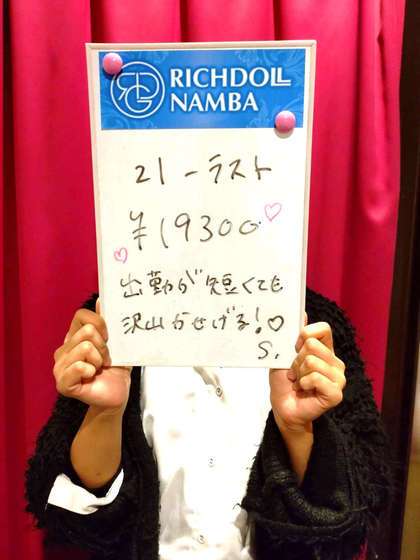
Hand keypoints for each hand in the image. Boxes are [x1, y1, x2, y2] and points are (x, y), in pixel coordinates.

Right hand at [53, 299, 131, 411]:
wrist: (117, 394)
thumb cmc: (116, 368)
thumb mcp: (116, 342)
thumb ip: (107, 321)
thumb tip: (101, 299)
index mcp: (73, 337)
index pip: (80, 315)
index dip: (99, 323)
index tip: (108, 337)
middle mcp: (63, 350)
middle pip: (86, 331)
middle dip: (103, 346)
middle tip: (105, 360)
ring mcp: (59, 366)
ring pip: (85, 348)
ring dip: (99, 360)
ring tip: (98, 369)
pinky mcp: (62, 383)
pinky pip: (79, 367)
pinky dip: (91, 371)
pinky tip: (91, 378)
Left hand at [269, 317, 345, 431]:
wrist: (282, 406)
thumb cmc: (284, 380)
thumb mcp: (284, 353)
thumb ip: (294, 334)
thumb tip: (302, 312)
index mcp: (326, 350)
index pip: (324, 329)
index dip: (305, 334)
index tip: (294, 347)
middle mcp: (335, 362)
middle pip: (312, 345)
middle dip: (296, 359)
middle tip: (295, 372)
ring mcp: (338, 378)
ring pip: (312, 362)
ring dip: (298, 373)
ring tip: (298, 382)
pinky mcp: (336, 393)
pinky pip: (315, 378)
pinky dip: (303, 383)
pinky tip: (304, 389)